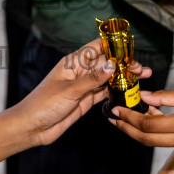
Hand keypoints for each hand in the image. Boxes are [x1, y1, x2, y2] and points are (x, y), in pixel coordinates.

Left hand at [0, 40, 150, 164]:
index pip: (96, 48)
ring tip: (142, 79)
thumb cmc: (43, 104)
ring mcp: (83, 87)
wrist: (32, 128)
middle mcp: (80, 72)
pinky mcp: (85, 101)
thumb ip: (92, 79)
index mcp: (73, 63)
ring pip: (107, 79)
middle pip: (106, 64)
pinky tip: (128, 91)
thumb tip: (112, 65)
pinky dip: (116, 91)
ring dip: (123, 78)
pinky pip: (104, 93)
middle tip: (142, 69)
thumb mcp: (70, 90)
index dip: (113, 45)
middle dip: (124, 65)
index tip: (130, 46)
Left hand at [109, 89, 173, 151]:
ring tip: (125, 119)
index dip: (130, 118)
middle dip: (127, 129)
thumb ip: (169, 97)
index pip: (150, 126)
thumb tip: (144, 97)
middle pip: (148, 140)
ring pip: (157, 144)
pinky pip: (169, 143)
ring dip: (138, 133)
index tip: (116, 109)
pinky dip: (155, 134)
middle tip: (112, 118)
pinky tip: (149, 121)